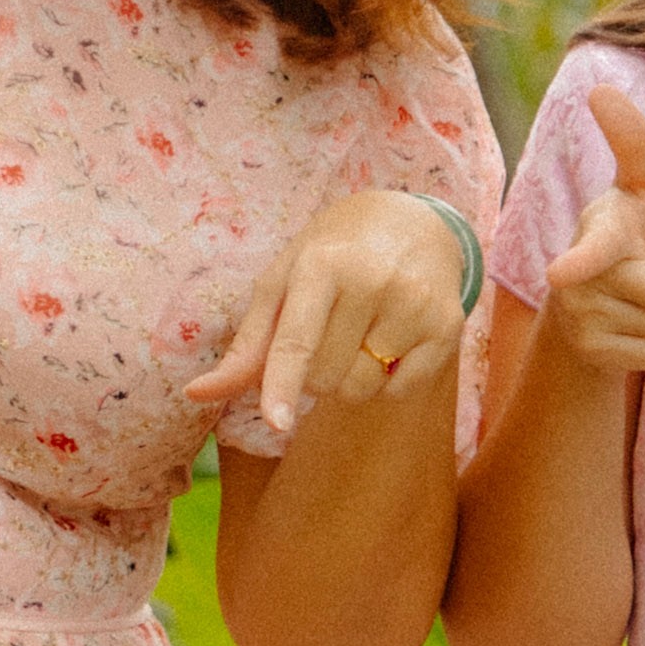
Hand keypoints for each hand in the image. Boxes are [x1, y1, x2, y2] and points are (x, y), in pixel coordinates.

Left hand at [186, 188, 478, 437]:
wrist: (415, 223)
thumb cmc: (334, 256)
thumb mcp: (283, 285)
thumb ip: (247, 346)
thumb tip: (196, 394)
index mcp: (322, 264)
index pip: (298, 338)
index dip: (283, 382)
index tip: (277, 422)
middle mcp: (372, 280)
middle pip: (324, 377)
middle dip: (315, 372)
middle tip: (329, 330)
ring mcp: (415, 303)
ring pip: (361, 389)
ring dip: (351, 378)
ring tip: (361, 333)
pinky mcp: (448, 325)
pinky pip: (400, 391)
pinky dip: (387, 382)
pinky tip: (392, 341)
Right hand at [531, 98, 644, 379]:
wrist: (589, 304)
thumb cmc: (631, 231)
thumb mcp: (644, 185)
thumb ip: (633, 141)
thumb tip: (600, 88)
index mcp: (600, 231)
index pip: (595, 246)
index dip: (582, 260)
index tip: (561, 273)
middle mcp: (580, 278)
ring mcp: (581, 320)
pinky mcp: (591, 356)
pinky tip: (640, 329)